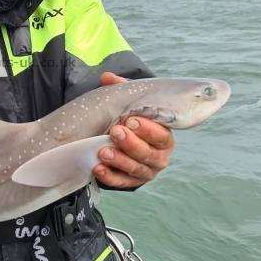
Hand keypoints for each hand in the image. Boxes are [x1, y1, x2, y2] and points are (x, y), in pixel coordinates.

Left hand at [92, 72, 174, 188]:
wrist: (119, 141)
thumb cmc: (128, 120)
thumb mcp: (127, 104)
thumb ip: (121, 89)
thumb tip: (107, 77)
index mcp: (163, 136)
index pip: (161, 135)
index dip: (148, 129)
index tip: (131, 120)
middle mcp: (159, 156)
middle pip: (148, 153)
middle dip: (131, 143)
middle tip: (115, 132)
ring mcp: (146, 171)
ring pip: (135, 169)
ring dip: (119, 160)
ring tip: (103, 152)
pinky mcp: (131, 182)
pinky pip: (121, 182)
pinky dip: (109, 176)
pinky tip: (97, 168)